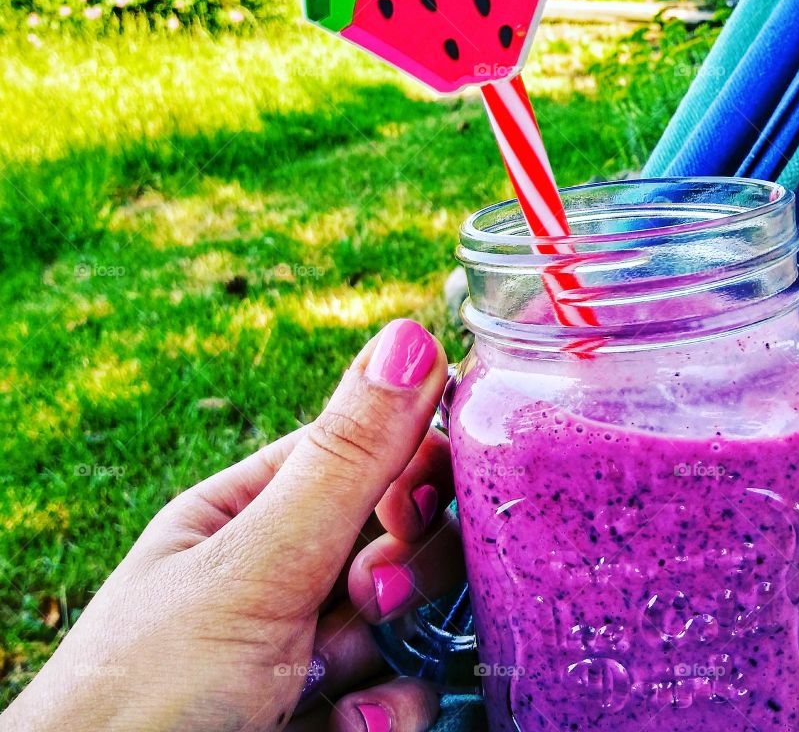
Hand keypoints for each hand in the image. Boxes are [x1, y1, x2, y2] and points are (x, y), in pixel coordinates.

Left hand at [1, 320, 463, 731]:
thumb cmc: (144, 695)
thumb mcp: (253, 564)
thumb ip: (345, 460)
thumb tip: (410, 336)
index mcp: (253, 511)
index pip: (363, 452)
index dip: (410, 464)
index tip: (423, 494)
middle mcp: (289, 572)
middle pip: (402, 534)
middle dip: (405, 564)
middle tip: (374, 593)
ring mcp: (314, 647)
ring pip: (415, 617)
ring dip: (391, 650)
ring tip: (335, 682)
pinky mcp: (339, 712)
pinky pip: (406, 692)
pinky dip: (388, 712)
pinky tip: (347, 724)